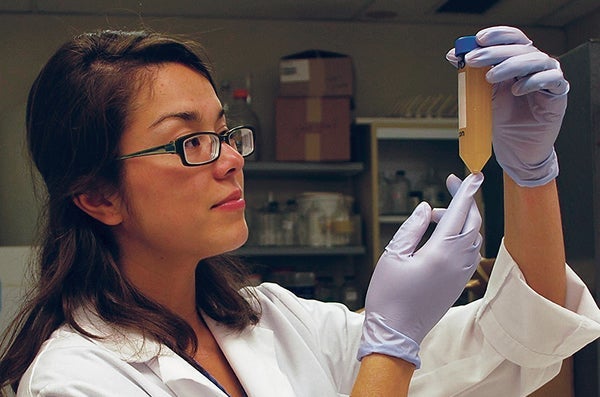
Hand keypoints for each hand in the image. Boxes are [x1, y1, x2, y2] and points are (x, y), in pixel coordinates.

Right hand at [358, 173, 482, 367]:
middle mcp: (457, 262)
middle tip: (450, 186)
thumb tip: (427, 208)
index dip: (465, 191)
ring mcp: (461, 274)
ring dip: (461, 220)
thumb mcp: (393, 255)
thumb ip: (412, 228)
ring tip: (434, 218)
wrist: (396, 333)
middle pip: (473, 222)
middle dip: (466, 201)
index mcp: (440, 253)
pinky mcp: (459, 283)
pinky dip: (463, 236)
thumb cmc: (388, 294)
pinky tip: (444, 235)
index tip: (471, 174)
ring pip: (474, 237)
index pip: (459, 213)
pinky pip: (471, 252)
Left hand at [446, 26, 568, 186]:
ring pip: (537, 60)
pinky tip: (517, 90)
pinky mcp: (558, 95)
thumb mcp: (483, 94)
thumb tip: (453, 55)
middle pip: (521, 48)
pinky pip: (552, 79)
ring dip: (511, 65)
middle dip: (494, 52)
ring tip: (489, 77)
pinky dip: (533, 81)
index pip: (513, 39)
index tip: (478, 39)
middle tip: (473, 59)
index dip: (498, 35)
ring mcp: (549, 78)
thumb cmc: (502, 120)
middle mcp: (535, 66)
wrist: (516, 149)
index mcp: (518, 62)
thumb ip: (472, 74)